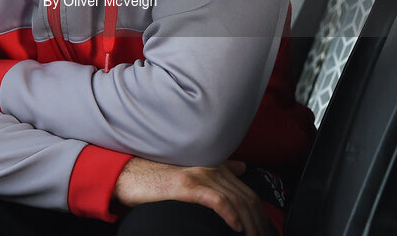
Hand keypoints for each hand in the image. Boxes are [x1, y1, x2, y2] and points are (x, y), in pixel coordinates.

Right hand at [113, 158, 272, 234]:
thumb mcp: (192, 175)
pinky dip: (229, 214)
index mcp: (215, 168)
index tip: (266, 232)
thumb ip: (218, 169)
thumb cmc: (158, 181)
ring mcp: (199, 176)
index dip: (260, 215)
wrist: (130, 176)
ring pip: (235, 200)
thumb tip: (241, 167)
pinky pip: (216, 199)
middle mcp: (211, 169)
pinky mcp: (186, 185)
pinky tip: (236, 227)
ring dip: (249, 223)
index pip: (247, 193)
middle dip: (259, 222)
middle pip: (246, 198)